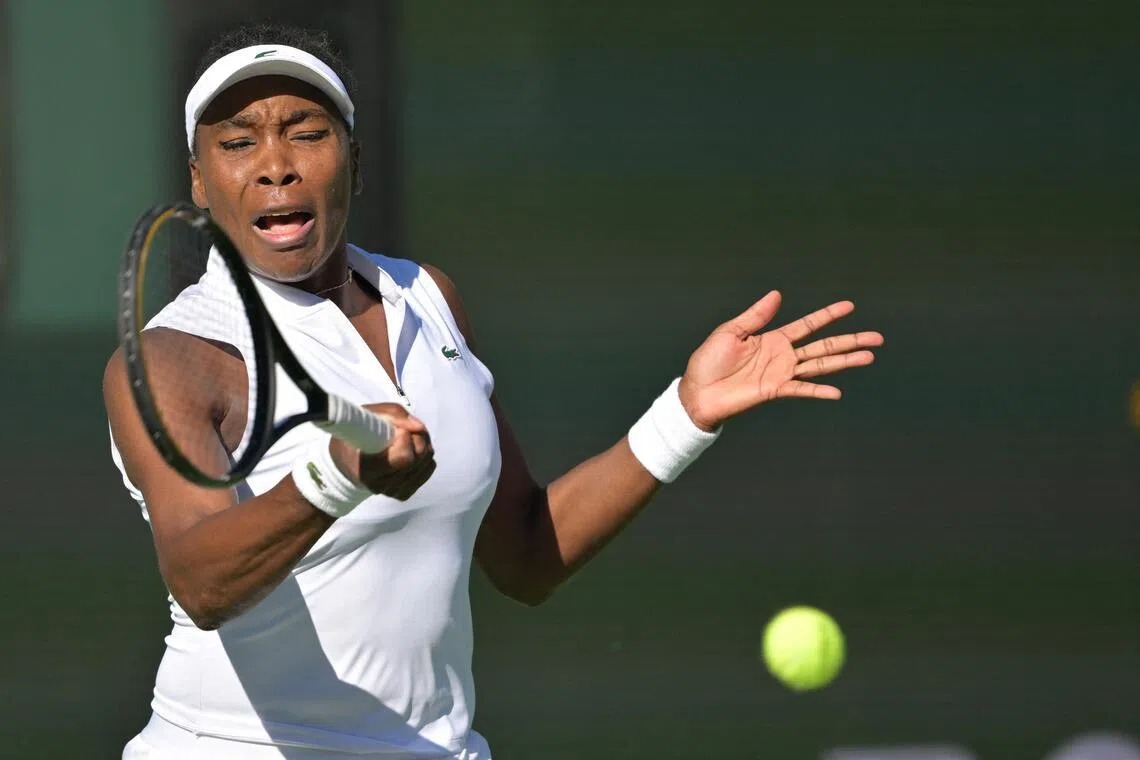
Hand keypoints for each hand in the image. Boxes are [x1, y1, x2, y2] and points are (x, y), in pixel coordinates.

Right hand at [328, 403, 436, 500]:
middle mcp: (380, 484)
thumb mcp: (366, 414)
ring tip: (405, 438)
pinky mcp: (404, 492)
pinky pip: (428, 469)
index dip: (405, 438)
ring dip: (422, 443)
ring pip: (427, 461)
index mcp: (367, 468)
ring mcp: (393, 491)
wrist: (346, 463)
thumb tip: (418, 427)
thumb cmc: (355, 435)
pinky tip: (410, 451)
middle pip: (419, 456)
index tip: (396, 430)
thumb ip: (394, 414)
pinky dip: (424, 456)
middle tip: (402, 429)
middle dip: (416, 436)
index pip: (403, 458)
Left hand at [678, 291, 883, 430]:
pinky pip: (801, 390)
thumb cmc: (708, 361)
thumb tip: (777, 294)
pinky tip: (838, 392)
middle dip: (851, 340)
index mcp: (773, 338)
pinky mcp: (774, 390)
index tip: (850, 306)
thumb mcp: (731, 331)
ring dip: (845, 361)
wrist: (698, 391)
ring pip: (820, 365)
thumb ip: (756, 316)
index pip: (808, 325)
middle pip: (823, 345)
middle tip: (877, 337)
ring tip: (869, 357)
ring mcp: (781, 373)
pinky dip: (818, 391)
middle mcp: (782, 356)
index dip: (828, 315)